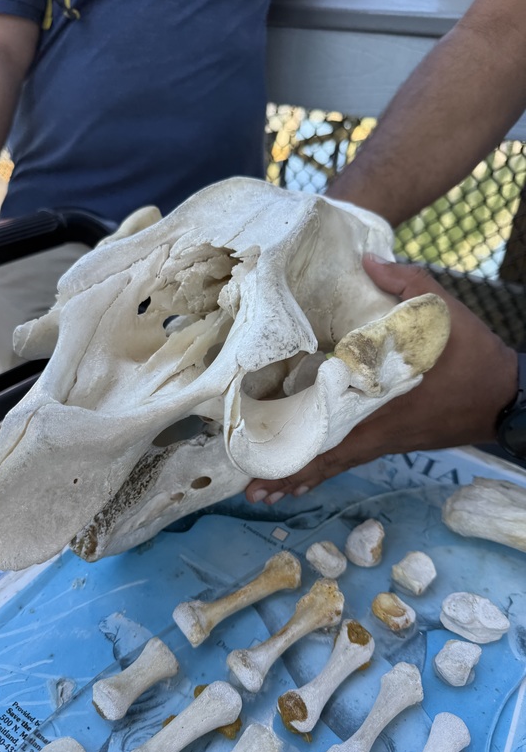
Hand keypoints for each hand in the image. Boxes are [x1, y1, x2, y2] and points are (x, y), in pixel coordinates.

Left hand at [246, 254, 517, 504]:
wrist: (505, 396)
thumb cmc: (473, 357)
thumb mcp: (443, 312)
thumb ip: (404, 282)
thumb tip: (365, 259)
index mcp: (380, 406)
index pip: (331, 439)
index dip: (296, 458)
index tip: (262, 471)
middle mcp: (376, 432)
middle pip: (325, 462)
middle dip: (287, 477)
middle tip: (251, 492)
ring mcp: (383, 440)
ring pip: (335, 464)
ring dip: (301, 477)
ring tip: (266, 492)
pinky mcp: (391, 440)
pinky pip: (349, 457)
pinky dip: (324, 467)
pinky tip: (306, 474)